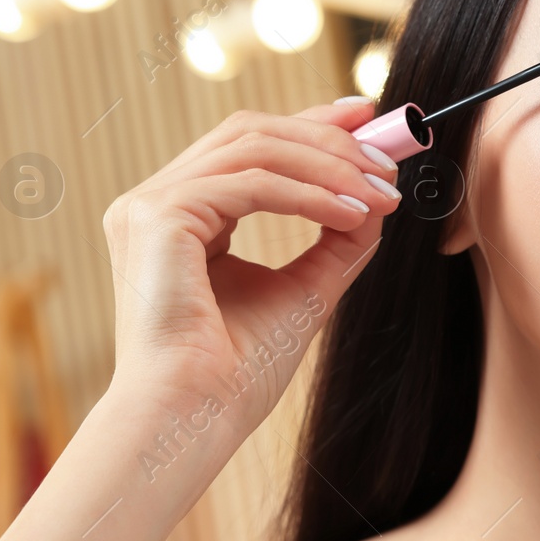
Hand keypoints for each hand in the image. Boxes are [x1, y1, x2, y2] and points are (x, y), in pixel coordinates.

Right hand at [102, 99, 400, 434]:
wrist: (194, 421)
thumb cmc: (235, 375)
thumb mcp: (304, 293)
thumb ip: (337, 242)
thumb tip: (379, 199)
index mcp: (182, 216)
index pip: (250, 145)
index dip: (310, 123)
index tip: (368, 119)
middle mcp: (157, 202)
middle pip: (251, 132)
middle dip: (328, 136)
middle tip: (389, 158)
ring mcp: (150, 206)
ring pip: (254, 148)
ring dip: (330, 165)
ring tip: (381, 194)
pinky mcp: (157, 217)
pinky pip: (250, 183)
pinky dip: (309, 194)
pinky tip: (351, 214)